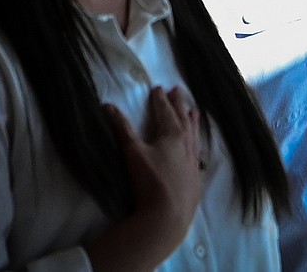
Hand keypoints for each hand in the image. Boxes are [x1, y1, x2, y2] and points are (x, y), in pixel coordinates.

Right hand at [84, 86, 205, 271]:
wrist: (169, 217)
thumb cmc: (150, 181)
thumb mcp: (132, 152)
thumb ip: (121, 128)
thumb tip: (107, 105)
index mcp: (172, 135)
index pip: (166, 112)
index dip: (160, 99)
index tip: (158, 88)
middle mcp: (187, 145)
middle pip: (183, 119)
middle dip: (179, 104)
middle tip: (178, 90)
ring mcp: (194, 162)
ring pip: (194, 135)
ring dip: (192, 121)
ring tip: (193, 111)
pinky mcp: (196, 179)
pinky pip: (199, 154)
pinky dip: (197, 144)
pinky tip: (198, 148)